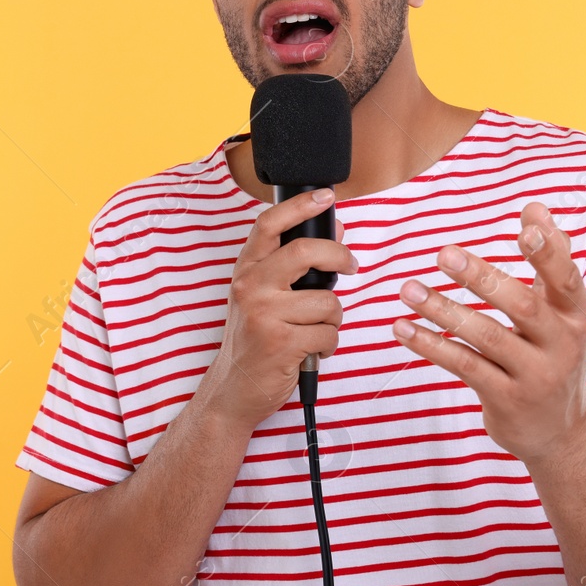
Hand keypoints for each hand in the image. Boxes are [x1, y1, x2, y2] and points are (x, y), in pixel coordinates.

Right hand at [199, 188, 358, 432]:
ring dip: (332, 319)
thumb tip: (336, 232)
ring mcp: (263, 315)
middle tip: (351, 266)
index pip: (269, 225)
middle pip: (305, 251)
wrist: (234, 389)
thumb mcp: (264, 297)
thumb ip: (292, 266)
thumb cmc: (254, 340)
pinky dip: (329, 344)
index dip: (300, 205)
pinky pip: (328, 333)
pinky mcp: (281, 343)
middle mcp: (250, 288)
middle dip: (339, 256)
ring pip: (327, 301)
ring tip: (314, 330)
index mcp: (246, 272)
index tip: (326, 195)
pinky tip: (310, 350)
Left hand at [391, 201, 585, 463]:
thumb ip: (551, 258)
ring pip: (485, 336)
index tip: (525, 227)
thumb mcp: (564, 311)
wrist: (560, 430)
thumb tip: (535, 207)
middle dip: (481, 278)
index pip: (565, 277)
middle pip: (520, 305)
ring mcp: (535, 374)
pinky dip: (431, 345)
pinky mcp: (506, 398)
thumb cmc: (554, 354)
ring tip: (409, 289)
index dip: (548, 252)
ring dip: (443, 310)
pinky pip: (464, 365)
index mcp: (577, 314)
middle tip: (444, 255)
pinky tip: (403, 328)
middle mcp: (562, 343)